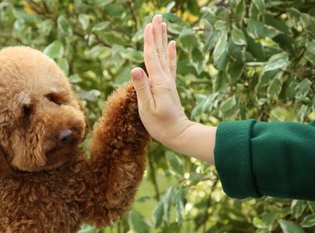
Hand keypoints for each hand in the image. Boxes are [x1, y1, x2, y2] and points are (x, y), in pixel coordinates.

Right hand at [131, 14, 190, 148]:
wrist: (178, 134)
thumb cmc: (160, 125)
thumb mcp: (146, 108)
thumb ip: (142, 88)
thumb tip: (136, 68)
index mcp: (158, 82)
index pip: (151, 57)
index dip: (149, 41)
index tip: (148, 25)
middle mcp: (165, 78)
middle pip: (160, 51)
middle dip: (158, 33)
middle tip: (157, 16)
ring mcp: (169, 81)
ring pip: (165, 55)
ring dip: (164, 39)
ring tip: (163, 24)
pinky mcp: (170, 86)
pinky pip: (171, 66)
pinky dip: (172, 54)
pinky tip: (173, 45)